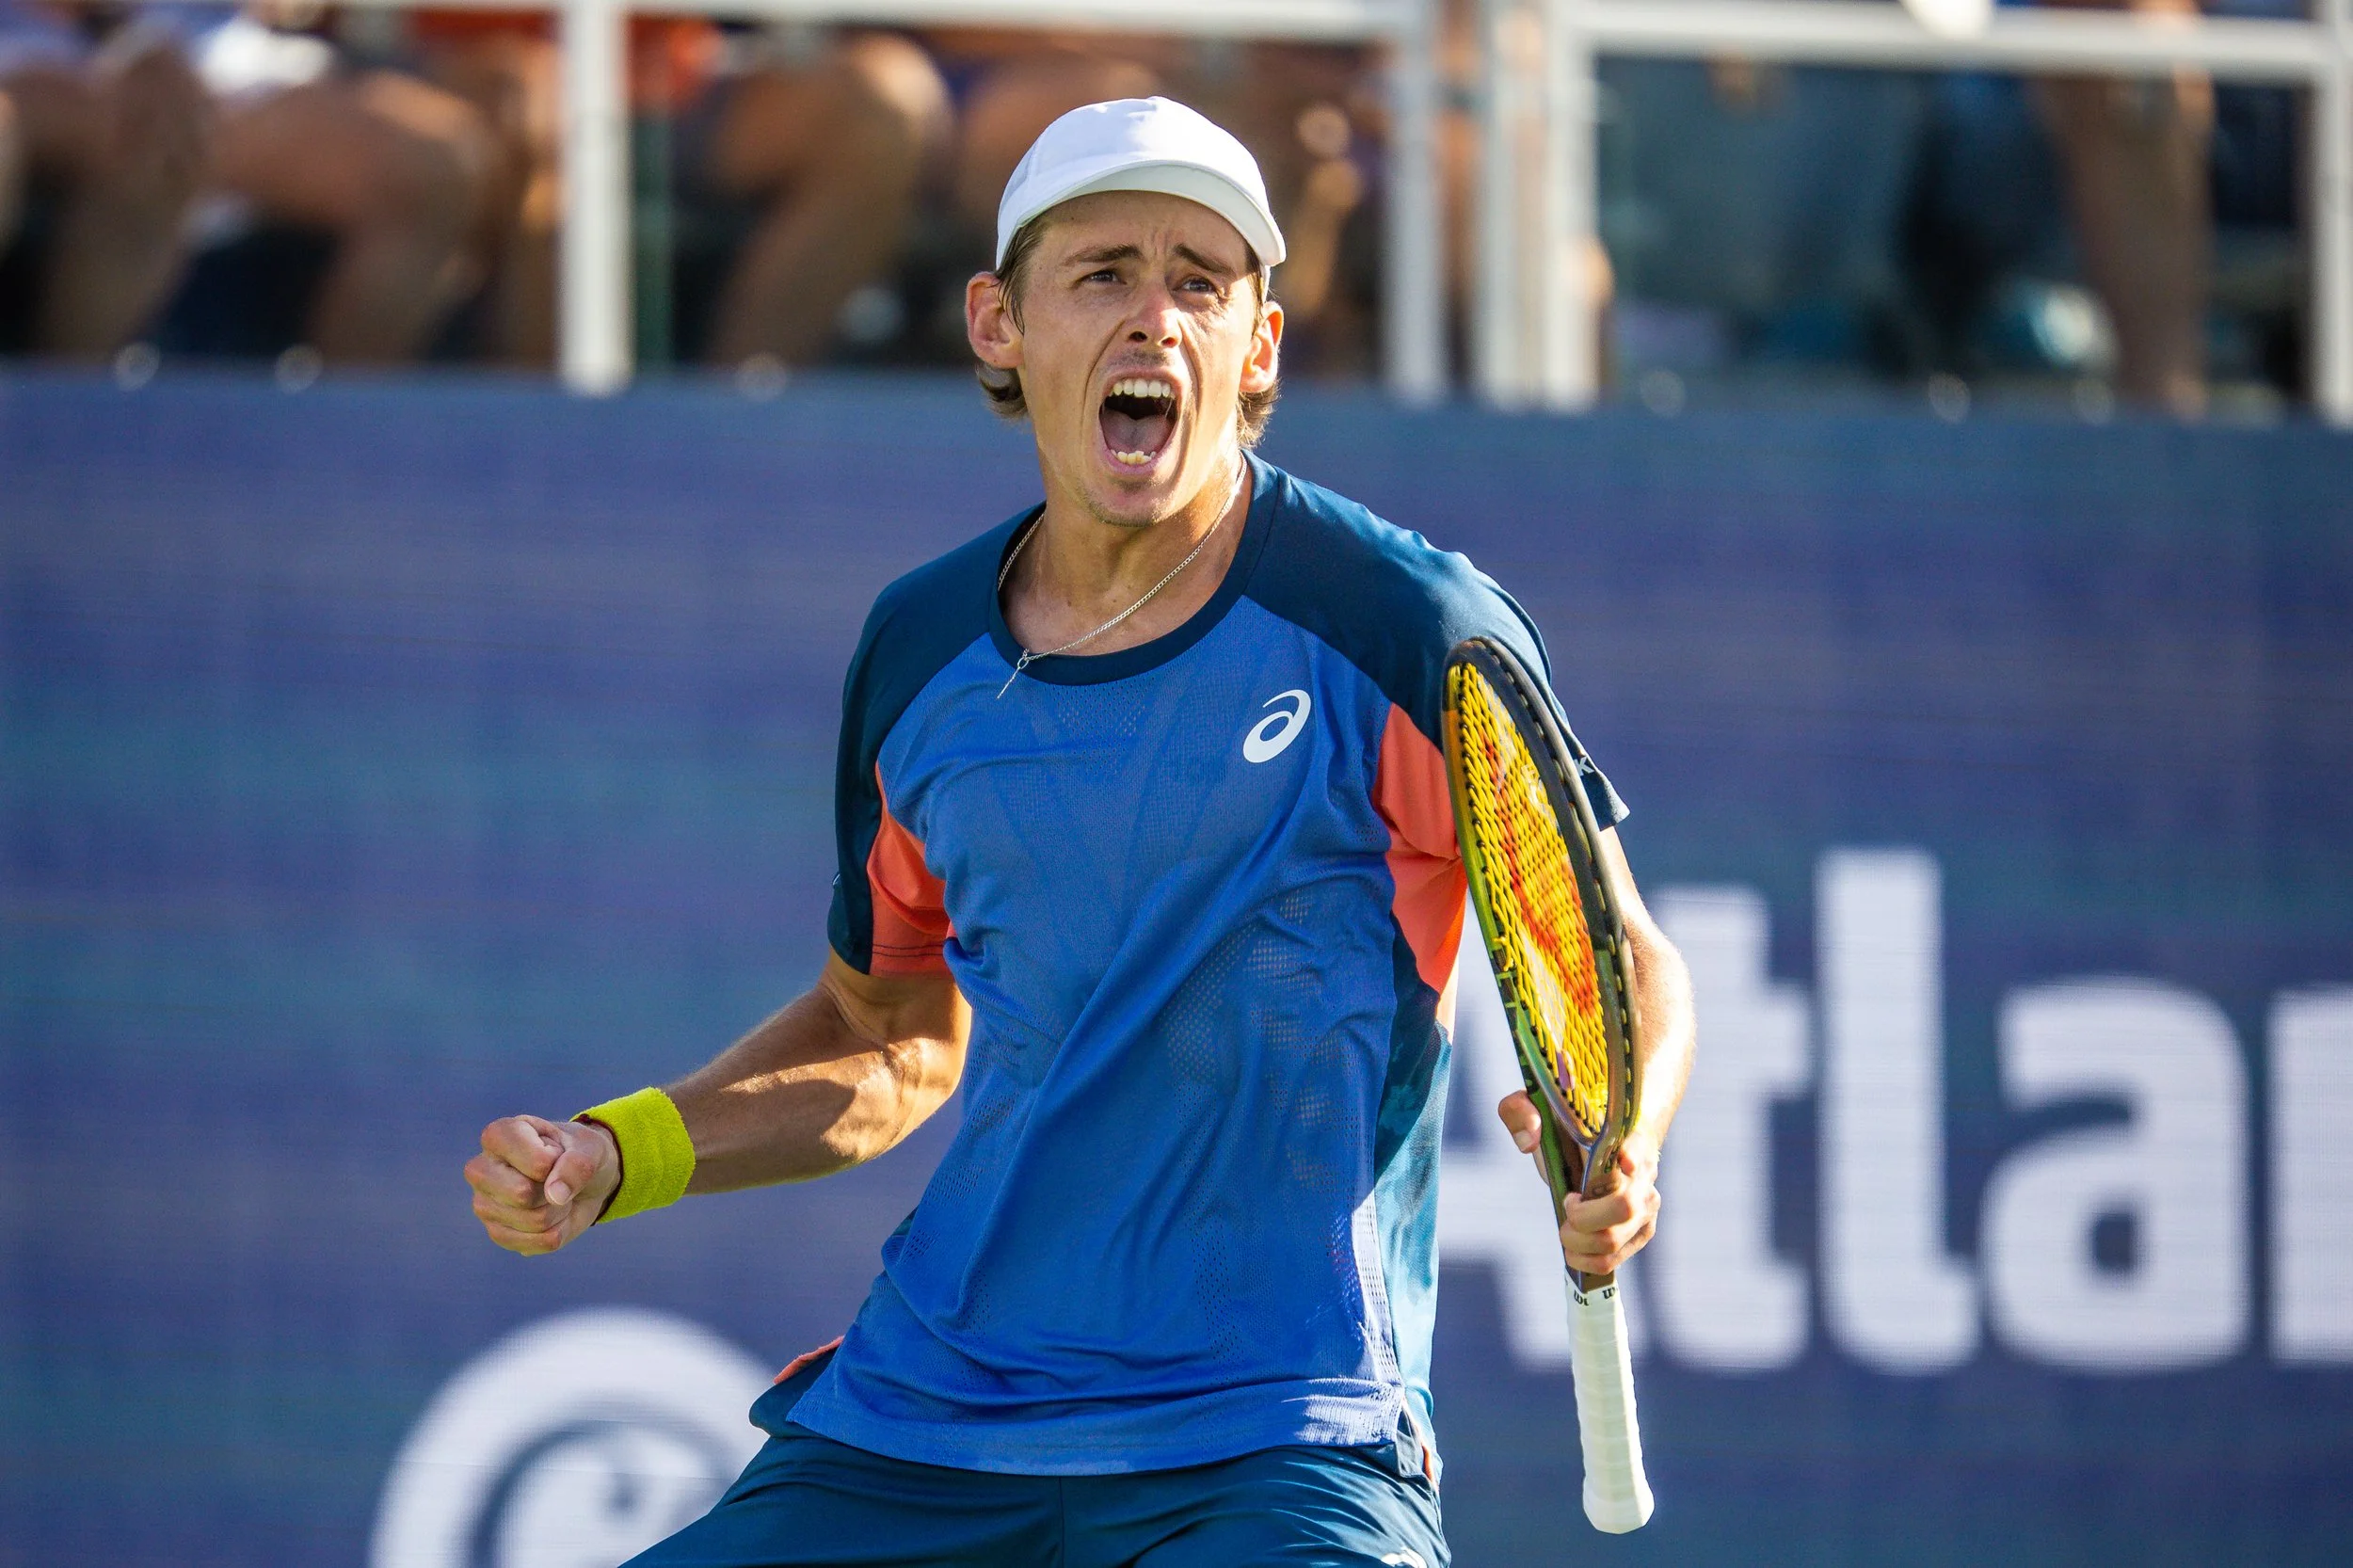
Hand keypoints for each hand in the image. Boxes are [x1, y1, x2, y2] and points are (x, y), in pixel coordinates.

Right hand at [465, 1114, 619, 1256]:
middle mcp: (481, 1169)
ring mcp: (483, 1203)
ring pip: (533, 1221)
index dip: (555, 1162)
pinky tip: (551, 1216)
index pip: (533, 1161)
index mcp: (499, 1135)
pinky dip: (556, 1232)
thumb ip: (577, 1164)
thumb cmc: (579, 1154)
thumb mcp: (590, 1149)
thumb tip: (554, 1197)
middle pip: (522, 1194)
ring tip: (555, 1195)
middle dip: (554, 1191)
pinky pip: (535, 1244)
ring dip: (558, 1211)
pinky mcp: (496, 1232)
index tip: (556, 1153)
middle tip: (555, 1178)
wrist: (584, 1181)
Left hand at [1496, 1092, 1662, 1278]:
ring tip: (1566, 1228)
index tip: (1623, 1162)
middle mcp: (1645, 1174)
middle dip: (1582, 1218)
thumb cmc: (1569, 1129)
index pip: (1637, 1147)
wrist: (1602, 1146)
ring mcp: (1647, 1206)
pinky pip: (1612, 1261)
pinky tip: (1573, 1246)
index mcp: (1626, 1138)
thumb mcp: (1538, 1109)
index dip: (1632, 1156)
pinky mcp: (1641, 1232)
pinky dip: (1584, 1261)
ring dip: (1577, 1243)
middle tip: (1567, 1205)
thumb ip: (1521, 1110)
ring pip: (1612, 1241)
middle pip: (1622, 1208)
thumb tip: (1528, 1141)